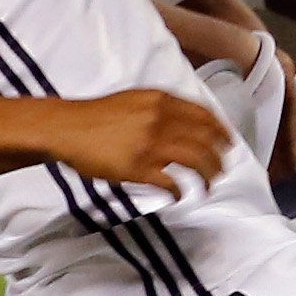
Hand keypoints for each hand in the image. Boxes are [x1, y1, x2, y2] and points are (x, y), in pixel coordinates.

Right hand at [43, 89, 234, 198]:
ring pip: (196, 161)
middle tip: (222, 169)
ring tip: (209, 186)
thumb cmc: (98, 116)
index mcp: (161, 101)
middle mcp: (161, 120)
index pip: (204, 115)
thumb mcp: (135, 100)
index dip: (221, 130)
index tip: (229, 142)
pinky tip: (178, 196)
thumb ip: (161, 108)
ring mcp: (151, 145)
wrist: (67, 128)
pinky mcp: (138, 169)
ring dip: (208, 176)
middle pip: (206, 140)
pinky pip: (171, 183)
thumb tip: (185, 122)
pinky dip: (179, 192)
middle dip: (219, 158)